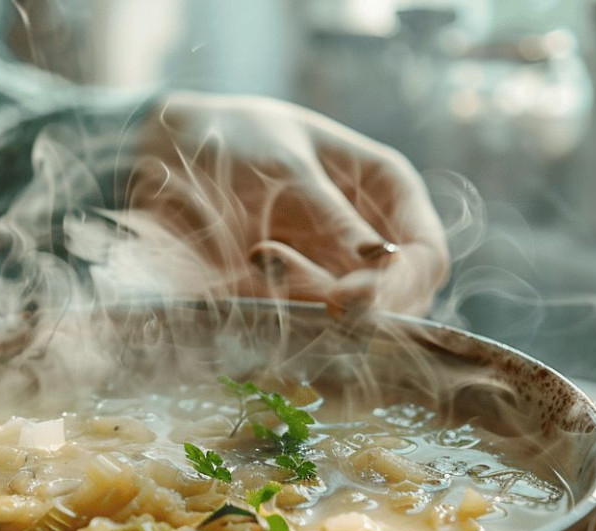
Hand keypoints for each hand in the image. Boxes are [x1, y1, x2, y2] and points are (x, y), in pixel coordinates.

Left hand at [126, 92, 448, 314]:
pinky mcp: (293, 299)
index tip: (352, 299)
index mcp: (388, 192)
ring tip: (254, 254)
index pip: (426, 257)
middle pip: (397, 302)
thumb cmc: (235, 139)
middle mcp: (372, 238)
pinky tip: (244, 276)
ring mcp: (334, 273)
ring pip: (352, 322)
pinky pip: (308, 328)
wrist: (169, 155)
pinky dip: (284, 318)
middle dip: (352, 304)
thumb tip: (381, 263)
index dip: (401, 286)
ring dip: (309, 305)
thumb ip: (330, 216)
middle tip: (284, 271)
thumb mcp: (284, 165)